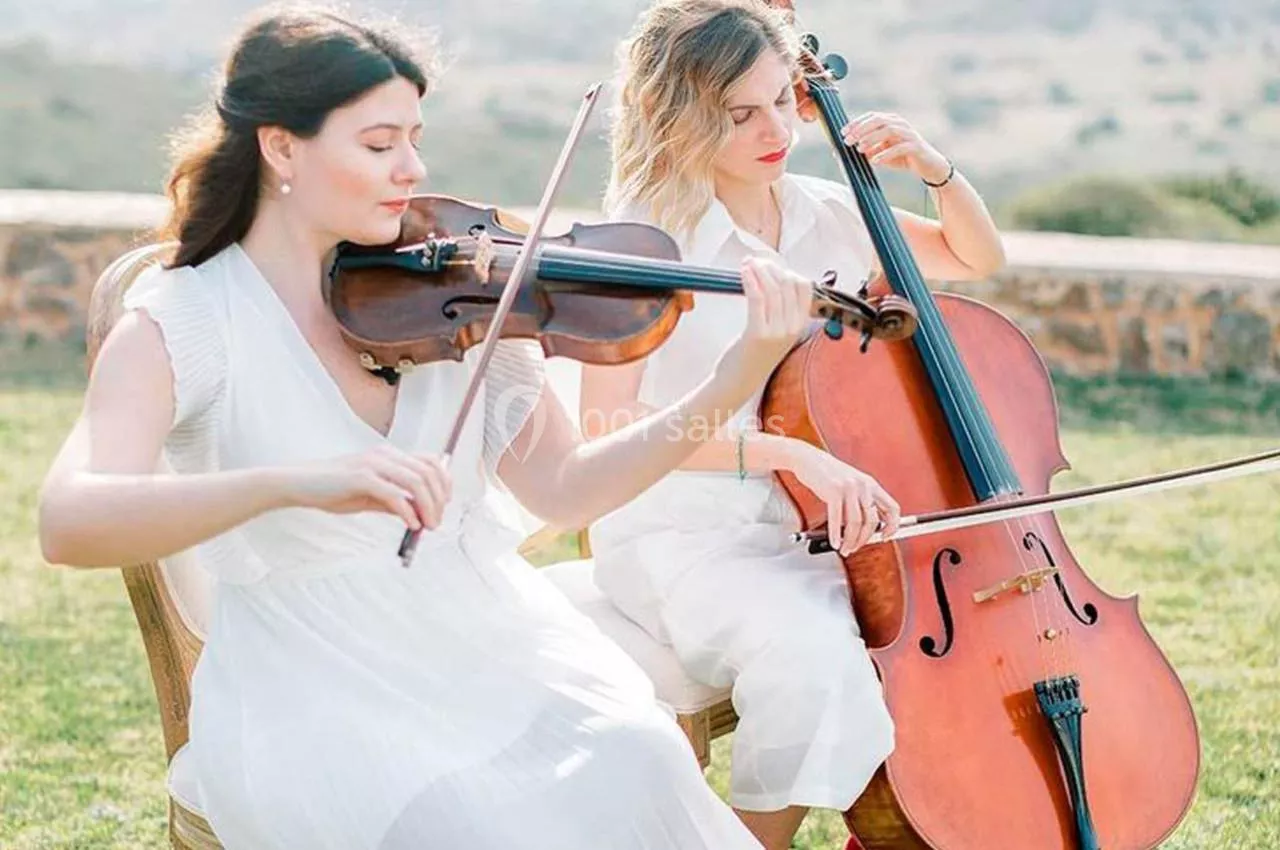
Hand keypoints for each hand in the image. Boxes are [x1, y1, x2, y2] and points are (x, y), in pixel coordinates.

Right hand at [280, 446, 451, 530]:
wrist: (299, 484)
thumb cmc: (332, 489)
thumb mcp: (369, 495)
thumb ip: (393, 501)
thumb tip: (418, 514)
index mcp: (388, 455)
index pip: (430, 460)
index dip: (444, 481)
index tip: (445, 503)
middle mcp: (385, 455)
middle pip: (428, 471)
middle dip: (439, 498)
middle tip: (437, 521)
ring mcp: (373, 464)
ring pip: (416, 481)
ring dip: (428, 506)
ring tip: (429, 526)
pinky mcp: (361, 478)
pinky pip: (394, 494)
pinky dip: (408, 511)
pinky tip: (412, 525)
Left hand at [729, 255, 811, 383]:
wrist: (738, 382)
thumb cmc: (753, 355)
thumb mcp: (776, 333)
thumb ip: (780, 310)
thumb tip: (772, 278)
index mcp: (799, 326)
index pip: (805, 288)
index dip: (788, 271)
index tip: (771, 266)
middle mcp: (792, 328)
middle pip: (788, 284)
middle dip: (771, 267)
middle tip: (755, 261)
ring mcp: (776, 332)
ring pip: (772, 289)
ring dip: (758, 270)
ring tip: (746, 263)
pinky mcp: (757, 334)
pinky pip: (757, 298)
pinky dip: (750, 280)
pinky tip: (743, 272)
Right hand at [784, 441, 899, 555]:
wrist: (808, 458)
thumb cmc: (827, 473)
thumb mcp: (850, 483)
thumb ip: (859, 502)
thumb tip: (865, 528)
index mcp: (870, 484)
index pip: (892, 508)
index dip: (892, 526)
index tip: (885, 537)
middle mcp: (863, 485)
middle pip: (872, 521)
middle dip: (864, 540)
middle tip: (854, 547)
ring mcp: (849, 487)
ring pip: (856, 523)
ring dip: (850, 541)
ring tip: (844, 548)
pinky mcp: (834, 491)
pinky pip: (838, 519)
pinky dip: (836, 535)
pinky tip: (834, 542)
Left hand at [842, 112, 950, 183]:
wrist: (928, 166)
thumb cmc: (903, 157)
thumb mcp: (881, 153)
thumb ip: (867, 150)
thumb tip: (844, 150)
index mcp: (891, 121)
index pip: (872, 116)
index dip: (856, 123)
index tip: (843, 132)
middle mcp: (900, 124)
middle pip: (879, 120)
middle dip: (861, 129)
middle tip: (848, 141)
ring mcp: (909, 134)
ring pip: (889, 130)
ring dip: (872, 139)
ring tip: (860, 149)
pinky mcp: (916, 146)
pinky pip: (899, 148)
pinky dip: (885, 154)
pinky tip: (875, 161)